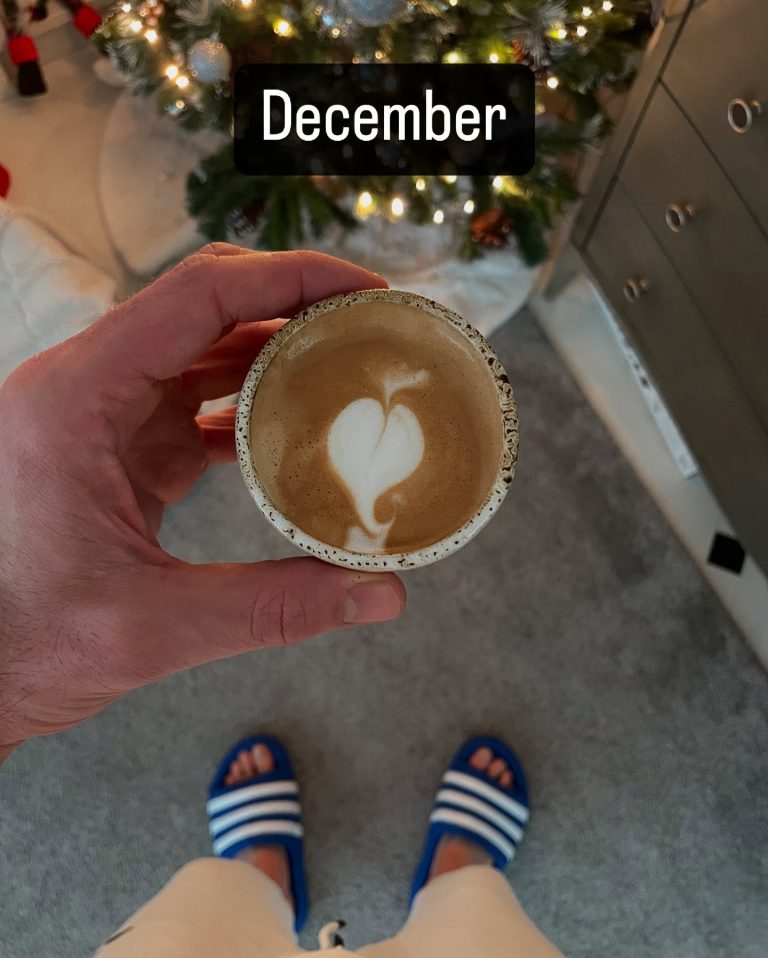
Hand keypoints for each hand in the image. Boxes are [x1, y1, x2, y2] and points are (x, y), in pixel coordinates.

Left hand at [0, 245, 405, 758]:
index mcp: (76, 399)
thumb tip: (383, 594)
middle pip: (204, 304)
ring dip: (273, 349)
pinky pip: (190, 399)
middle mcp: (84, 387)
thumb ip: (275, 608)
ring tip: (346, 363)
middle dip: (292, 301)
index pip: (198, 295)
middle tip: (368, 322)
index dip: (290, 276)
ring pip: (199, 347)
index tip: (363, 289)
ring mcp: (98, 415)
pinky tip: (294, 425)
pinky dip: (247, 401)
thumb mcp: (153, 628)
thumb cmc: (23, 646)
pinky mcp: (113, 446)